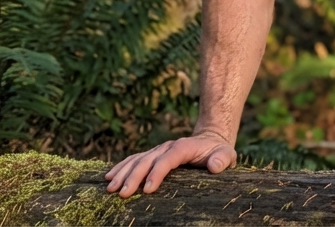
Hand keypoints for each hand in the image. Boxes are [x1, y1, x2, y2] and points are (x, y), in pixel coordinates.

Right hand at [103, 131, 236, 197]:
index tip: (148, 189)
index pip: (167, 159)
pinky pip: (134, 160)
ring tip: (110, 187)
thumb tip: (215, 166)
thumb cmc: (218, 152)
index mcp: (183, 147)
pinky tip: (108, 177)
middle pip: (147, 160)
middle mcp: (167, 147)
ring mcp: (158, 150)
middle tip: (122, 194)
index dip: (157, 173)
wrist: (210, 141)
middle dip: (134, 177)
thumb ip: (222, 159)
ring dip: (122, 173)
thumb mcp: (226, 155)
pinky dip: (121, 167)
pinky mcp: (152, 155)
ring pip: (136, 160)